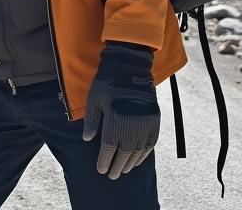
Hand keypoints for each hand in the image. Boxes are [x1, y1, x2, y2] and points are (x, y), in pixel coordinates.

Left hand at [82, 42, 159, 178]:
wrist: (130, 66)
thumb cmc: (107, 82)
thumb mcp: (94, 99)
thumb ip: (92, 121)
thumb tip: (87, 139)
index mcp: (114, 121)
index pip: (108, 149)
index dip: (104, 161)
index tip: (100, 170)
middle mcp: (130, 125)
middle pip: (123, 154)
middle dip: (116, 166)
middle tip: (111, 174)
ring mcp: (144, 123)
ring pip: (137, 151)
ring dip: (129, 163)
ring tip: (123, 170)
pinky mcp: (153, 120)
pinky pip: (149, 144)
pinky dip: (143, 154)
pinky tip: (137, 160)